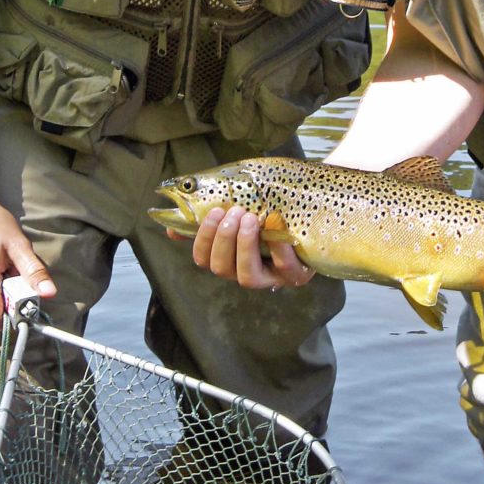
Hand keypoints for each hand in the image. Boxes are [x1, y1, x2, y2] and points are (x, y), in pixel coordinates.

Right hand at [190, 205, 313, 290]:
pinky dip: (279, 250)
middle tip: (232, 211)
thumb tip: (169, 228)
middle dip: (222, 239)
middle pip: (221, 269)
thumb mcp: (239, 204)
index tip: (210, 212)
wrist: (314, 207)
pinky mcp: (297, 276)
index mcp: (230, 256)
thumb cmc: (271, 207)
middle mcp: (247, 270)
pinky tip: (277, 227)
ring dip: (243, 247)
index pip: (203, 258)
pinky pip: (286, 269)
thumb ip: (210, 215)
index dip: (201, 240)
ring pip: (247, 278)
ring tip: (250, 218)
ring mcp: (272, 277)